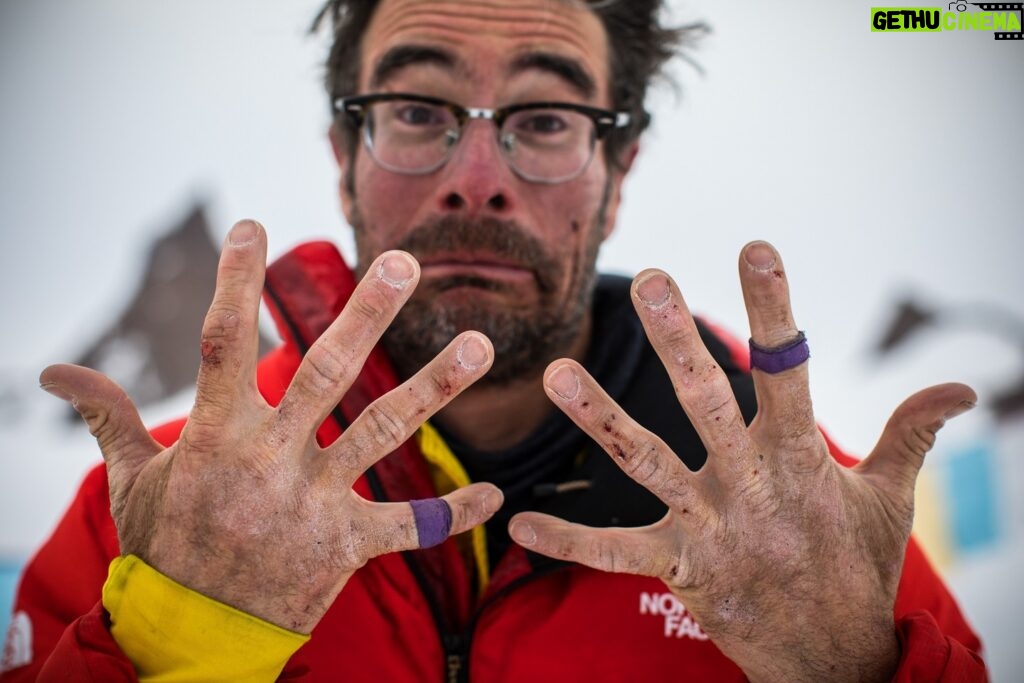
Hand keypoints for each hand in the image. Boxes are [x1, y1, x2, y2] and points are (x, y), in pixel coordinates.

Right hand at [39, 220, 501, 633]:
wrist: (194, 636)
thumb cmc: (166, 549)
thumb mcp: (131, 483)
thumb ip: (109, 419)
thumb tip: (54, 371)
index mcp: (217, 437)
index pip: (223, 343)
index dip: (236, 281)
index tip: (252, 226)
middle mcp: (272, 460)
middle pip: (326, 373)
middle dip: (369, 315)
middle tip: (406, 263)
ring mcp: (316, 502)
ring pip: (384, 432)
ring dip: (435, 388)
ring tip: (481, 344)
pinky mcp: (348, 544)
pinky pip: (408, 528)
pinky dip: (450, 516)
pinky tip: (495, 496)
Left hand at [509, 241, 975, 681]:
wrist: (830, 658)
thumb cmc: (855, 566)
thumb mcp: (889, 498)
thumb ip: (911, 434)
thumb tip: (962, 387)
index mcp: (799, 458)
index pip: (788, 370)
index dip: (773, 309)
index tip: (755, 247)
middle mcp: (748, 484)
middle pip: (707, 401)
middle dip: (678, 340)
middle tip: (647, 279)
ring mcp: (708, 525)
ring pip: (646, 461)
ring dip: (600, 418)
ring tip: (557, 373)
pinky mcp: (678, 566)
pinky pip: (615, 554)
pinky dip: (569, 544)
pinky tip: (517, 527)